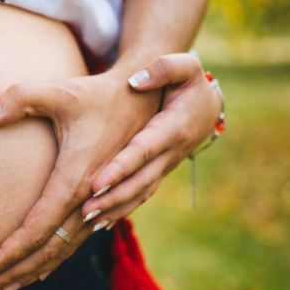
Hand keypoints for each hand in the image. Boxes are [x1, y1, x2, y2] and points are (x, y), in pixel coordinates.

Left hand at [0, 68, 159, 289]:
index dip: (10, 251)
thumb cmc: (97, 96)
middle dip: (17, 270)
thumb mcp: (60, 91)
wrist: (143, 100)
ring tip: (7, 288)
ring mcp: (100, 206)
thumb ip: (20, 98)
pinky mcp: (103, 205)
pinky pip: (77, 241)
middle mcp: (90, 200)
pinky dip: (55, 259)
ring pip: (64, 250)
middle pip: (49, 248)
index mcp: (75, 179)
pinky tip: (40, 272)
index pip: (38, 228)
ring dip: (35, 270)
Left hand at [81, 53, 222, 228]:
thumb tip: (137, 80)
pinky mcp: (157, 173)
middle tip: (84, 210)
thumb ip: (164, 67)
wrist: (205, 103)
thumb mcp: (184, 66)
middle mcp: (170, 153)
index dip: (121, 168)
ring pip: (139, 193)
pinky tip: (99, 223)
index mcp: (172, 128)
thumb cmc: (188, 81)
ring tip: (86, 221)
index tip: (96, 182)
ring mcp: (164, 167)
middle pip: (139, 180)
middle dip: (112, 197)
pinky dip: (121, 210)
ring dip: (114, 209)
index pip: (143, 150)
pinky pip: (139, 196)